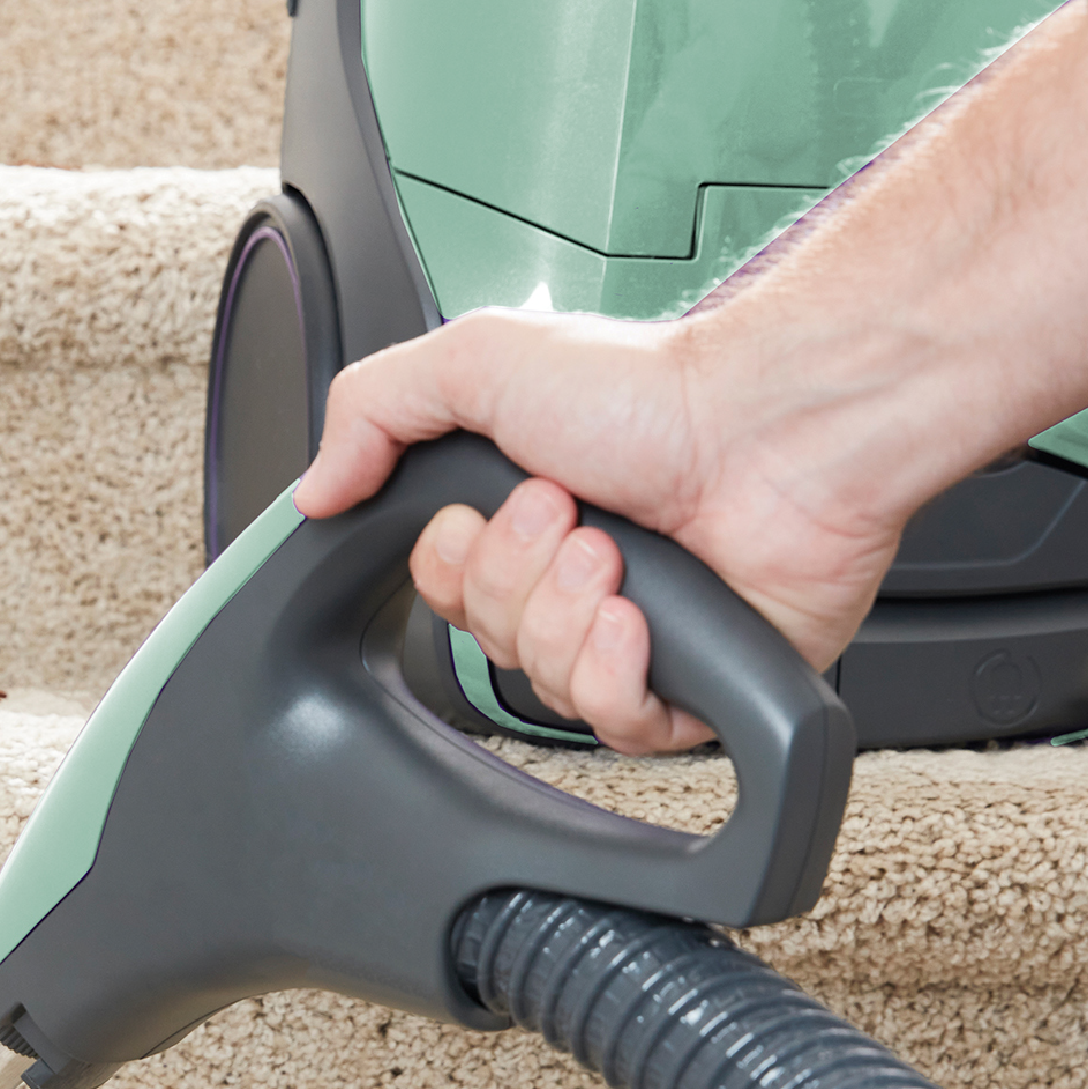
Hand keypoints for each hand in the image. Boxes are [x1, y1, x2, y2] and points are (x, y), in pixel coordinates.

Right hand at [295, 307, 903, 751]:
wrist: (774, 432)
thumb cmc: (656, 389)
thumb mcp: (477, 359)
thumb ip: (371, 410)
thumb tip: (313, 490)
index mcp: (527, 512)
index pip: (439, 591)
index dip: (449, 565)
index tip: (489, 506)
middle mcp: (578, 576)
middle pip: (483, 641)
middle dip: (516, 579)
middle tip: (571, 514)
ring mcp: (636, 634)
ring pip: (541, 687)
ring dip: (567, 615)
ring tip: (619, 553)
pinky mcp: (693, 686)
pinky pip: (614, 728)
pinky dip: (614, 673)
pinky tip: (639, 618)